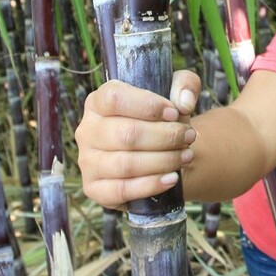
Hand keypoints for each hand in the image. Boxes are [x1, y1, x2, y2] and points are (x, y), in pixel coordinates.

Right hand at [76, 70, 200, 208]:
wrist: (154, 155)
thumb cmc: (159, 121)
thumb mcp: (173, 94)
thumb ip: (185, 85)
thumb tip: (184, 102)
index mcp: (98, 102)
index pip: (115, 98)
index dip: (148, 105)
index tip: (175, 112)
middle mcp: (86, 130)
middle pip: (126, 134)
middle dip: (165, 137)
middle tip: (189, 137)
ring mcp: (87, 161)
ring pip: (126, 164)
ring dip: (163, 161)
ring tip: (186, 156)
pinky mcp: (94, 189)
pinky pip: (121, 190)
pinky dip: (151, 185)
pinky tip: (172, 178)